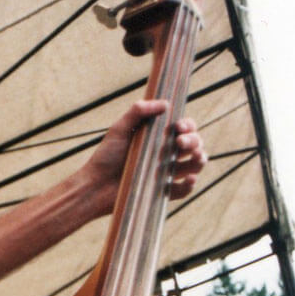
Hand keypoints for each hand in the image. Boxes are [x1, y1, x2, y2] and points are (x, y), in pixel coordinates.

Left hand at [84, 99, 206, 214]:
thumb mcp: (119, 129)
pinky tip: (188, 178)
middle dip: (193, 141)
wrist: (94, 186)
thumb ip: (138, 112)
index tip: (178, 126)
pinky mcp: (162, 192)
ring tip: (196, 157)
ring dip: (199, 159)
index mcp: (159, 137)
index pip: (184, 128)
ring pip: (194, 165)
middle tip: (179, 142)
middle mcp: (166, 154)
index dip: (188, 125)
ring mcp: (166, 173)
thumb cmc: (106, 156)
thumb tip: (165, 103)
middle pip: (193, 145)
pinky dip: (190, 184)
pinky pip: (184, 190)